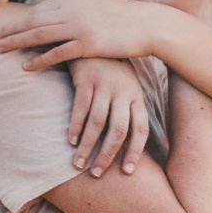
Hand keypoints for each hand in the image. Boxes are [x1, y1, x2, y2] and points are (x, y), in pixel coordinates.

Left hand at [0, 0, 167, 67]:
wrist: (150, 23)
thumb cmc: (128, 15)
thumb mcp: (100, 1)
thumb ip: (79, 3)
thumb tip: (64, 4)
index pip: (38, 10)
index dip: (18, 19)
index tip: (1, 27)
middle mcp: (72, 9)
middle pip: (32, 20)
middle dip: (7, 30)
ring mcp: (79, 26)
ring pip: (38, 35)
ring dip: (14, 43)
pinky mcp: (88, 44)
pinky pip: (58, 53)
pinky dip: (40, 60)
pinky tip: (25, 67)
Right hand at [67, 58, 150, 175]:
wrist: (96, 39)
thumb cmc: (113, 73)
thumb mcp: (128, 89)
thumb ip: (128, 112)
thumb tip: (126, 147)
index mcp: (137, 98)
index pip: (141, 130)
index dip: (135, 152)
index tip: (127, 172)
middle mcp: (124, 93)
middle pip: (119, 130)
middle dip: (107, 155)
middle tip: (96, 174)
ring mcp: (105, 85)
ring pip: (98, 122)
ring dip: (87, 146)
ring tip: (78, 164)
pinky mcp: (87, 79)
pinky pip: (81, 107)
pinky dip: (76, 126)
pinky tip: (70, 141)